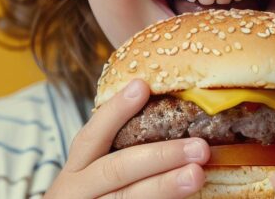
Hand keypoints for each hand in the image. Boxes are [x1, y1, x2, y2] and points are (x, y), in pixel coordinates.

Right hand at [44, 79, 210, 197]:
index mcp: (76, 169)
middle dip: (160, 156)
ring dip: (166, 185)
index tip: (142, 86)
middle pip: (117, 169)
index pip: (92, 135)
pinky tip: (188, 198)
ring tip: (197, 174)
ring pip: (129, 197)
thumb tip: (160, 112)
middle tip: (199, 147)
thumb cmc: (94, 196)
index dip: (115, 111)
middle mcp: (79, 190)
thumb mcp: (92, 172)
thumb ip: (119, 150)